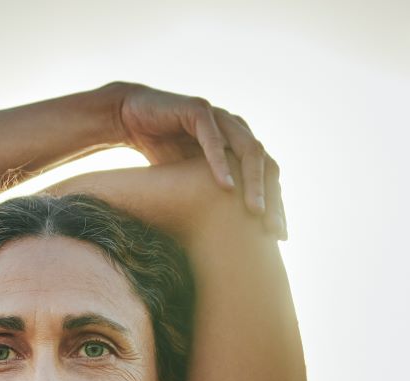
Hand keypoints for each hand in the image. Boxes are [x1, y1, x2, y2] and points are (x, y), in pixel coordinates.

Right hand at [106, 81, 286, 239]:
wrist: (130, 121)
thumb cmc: (164, 154)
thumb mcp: (195, 182)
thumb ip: (217, 199)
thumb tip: (234, 241)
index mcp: (242, 145)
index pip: (269, 176)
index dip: (277, 204)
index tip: (279, 237)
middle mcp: (237, 129)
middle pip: (267, 164)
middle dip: (273, 198)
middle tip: (273, 229)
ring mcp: (221, 117)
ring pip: (248, 149)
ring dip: (253, 182)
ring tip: (255, 211)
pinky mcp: (198, 109)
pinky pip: (213, 138)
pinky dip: (220, 162)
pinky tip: (226, 186)